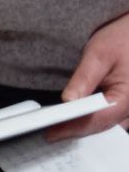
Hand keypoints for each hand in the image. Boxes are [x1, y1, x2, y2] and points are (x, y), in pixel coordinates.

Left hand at [48, 13, 128, 140]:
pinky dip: (92, 120)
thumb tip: (68, 101)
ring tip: (58, 127)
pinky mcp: (127, 106)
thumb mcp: (99, 54)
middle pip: (102, 127)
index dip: (72, 129)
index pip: (97, 121)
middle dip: (76, 131)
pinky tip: (75, 118)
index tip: (52, 133)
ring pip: (106, 126)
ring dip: (84, 127)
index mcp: (127, 98)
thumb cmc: (123, 38)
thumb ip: (84, 78)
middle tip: (50, 132)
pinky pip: (110, 119)